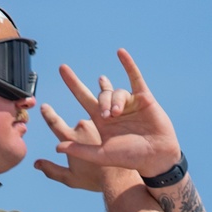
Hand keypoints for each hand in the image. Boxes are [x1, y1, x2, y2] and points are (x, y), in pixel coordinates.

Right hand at [33, 108, 106, 191]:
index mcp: (70, 138)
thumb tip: (36, 164)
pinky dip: (108, 119)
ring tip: (103, 141)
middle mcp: (82, 126)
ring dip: (97, 132)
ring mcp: (97, 122)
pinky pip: (107, 118)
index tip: (44, 107)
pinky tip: (113, 124)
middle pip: (78, 128)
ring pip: (93, 124)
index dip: (48, 114)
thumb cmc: (95, 180)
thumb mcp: (71, 179)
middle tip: (90, 147)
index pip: (54, 123)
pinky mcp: (112, 120)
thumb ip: (52, 170)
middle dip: (82, 137)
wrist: (120, 176)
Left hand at [52, 49, 180, 180]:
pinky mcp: (144, 98)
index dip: (73, 84)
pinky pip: (135, 78)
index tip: (62, 69)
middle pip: (101, 94)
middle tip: (107, 116)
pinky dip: (128, 65)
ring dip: (116, 101)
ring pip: (117, 92)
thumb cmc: (129, 158)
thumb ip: (80, 150)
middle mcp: (114, 110)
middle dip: (102, 102)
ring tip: (118, 113)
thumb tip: (57, 147)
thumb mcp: (101, 155)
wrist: (155, 157)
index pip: (83, 98)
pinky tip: (120, 53)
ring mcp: (129, 103)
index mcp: (102, 121)